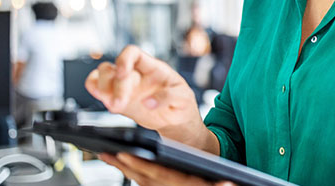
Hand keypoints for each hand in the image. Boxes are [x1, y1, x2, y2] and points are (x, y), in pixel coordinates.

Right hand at [85, 45, 207, 146]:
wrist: (175, 118)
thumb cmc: (180, 102)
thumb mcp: (183, 97)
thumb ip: (168, 97)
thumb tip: (148, 102)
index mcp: (152, 67)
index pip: (132, 52)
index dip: (123, 59)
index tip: (123, 74)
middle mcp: (135, 73)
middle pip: (114, 68)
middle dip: (115, 86)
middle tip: (120, 105)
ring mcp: (125, 85)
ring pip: (102, 75)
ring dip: (103, 89)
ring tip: (114, 106)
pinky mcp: (117, 99)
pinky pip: (97, 86)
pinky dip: (94, 89)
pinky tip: (103, 98)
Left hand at [100, 153, 236, 185]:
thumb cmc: (217, 183)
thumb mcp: (225, 182)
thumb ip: (225, 184)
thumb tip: (229, 183)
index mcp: (183, 185)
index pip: (159, 175)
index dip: (140, 165)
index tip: (124, 155)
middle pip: (143, 178)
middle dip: (123, 165)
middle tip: (105, 153)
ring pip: (140, 180)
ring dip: (123, 168)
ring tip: (106, 155)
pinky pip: (144, 181)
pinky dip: (131, 171)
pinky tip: (123, 163)